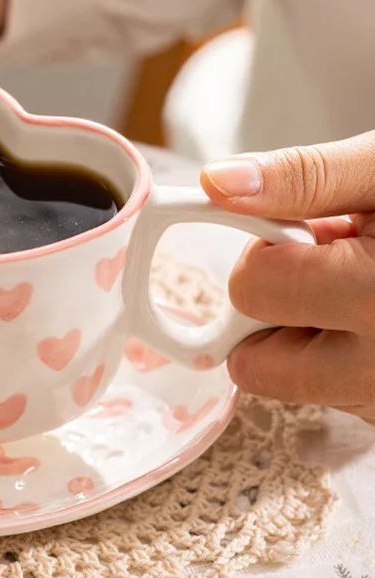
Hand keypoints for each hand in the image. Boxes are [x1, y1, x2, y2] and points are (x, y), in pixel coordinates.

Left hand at [201, 132, 374, 425]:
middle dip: (276, 311)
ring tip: (368, 293)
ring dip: (312, 339)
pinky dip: (346, 363)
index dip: (264, 254)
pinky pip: (337, 400)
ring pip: (295, 386)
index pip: (252, 290)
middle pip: (257, 365)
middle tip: (331, 271)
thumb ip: (304, 177)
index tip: (300, 237)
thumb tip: (218, 183)